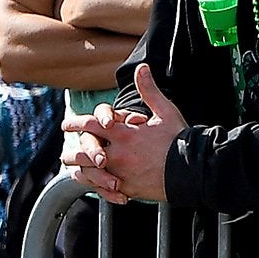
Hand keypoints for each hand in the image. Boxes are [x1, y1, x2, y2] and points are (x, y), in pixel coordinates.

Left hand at [59, 65, 183, 204]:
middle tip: (65, 154)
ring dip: (81, 172)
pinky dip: (98, 187)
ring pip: (92, 174)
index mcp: (124, 134)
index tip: (67, 125)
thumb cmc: (179, 140)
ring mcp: (122, 173)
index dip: (76, 124)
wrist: (193, 170)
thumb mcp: (165, 111)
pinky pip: (106, 189)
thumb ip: (149, 91)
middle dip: (73, 154)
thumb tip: (142, 68)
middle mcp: (119, 154)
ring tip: (75, 171)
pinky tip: (95, 186)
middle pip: (85, 153)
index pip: (91, 125)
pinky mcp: (129, 188)